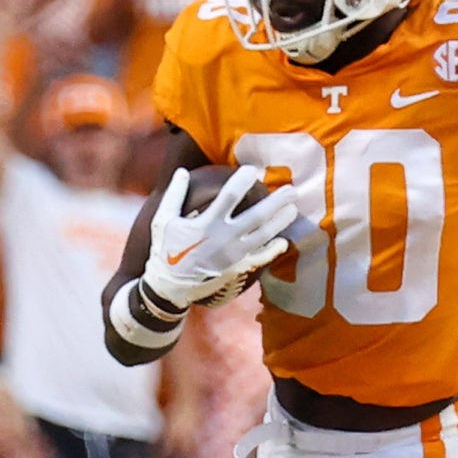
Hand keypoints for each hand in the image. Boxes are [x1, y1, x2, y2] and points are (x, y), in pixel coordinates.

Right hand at [140, 165, 299, 310]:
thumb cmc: (164, 251)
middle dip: (277, 201)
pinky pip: (260, 258)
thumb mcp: (163, 220)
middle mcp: (225, 238)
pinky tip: (284, 241)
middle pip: (258, 215)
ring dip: (281, 221)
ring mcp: (234, 255)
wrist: (169, 288)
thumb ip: (175, 194)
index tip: (253, 169)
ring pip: (265, 236)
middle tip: (292, 190)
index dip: (244, 180)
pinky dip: (274, 250)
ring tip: (293, 209)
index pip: (231, 195)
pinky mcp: (237, 269)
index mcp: (207, 223)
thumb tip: (183, 170)